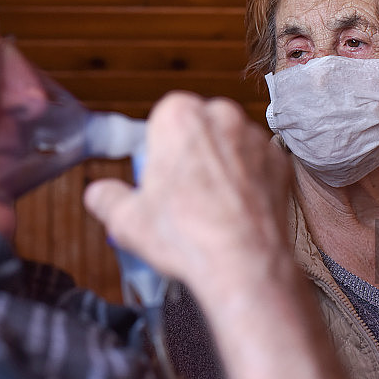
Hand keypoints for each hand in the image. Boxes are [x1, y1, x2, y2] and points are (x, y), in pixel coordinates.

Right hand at [83, 91, 290, 289]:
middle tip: (184, 193)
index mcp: (179, 115)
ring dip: (221, 165)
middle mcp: (222, 115)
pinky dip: (249, 180)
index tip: (161, 175)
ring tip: (212, 207)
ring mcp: (256, 136)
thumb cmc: (186, 236)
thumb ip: (106, 198)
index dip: (160, 149)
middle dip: (192, 153)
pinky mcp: (280, 160)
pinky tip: (237, 209)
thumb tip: (98, 194)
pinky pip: (257, 164)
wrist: (244, 263)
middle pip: (199, 128)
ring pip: (230, 144)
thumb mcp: (126, 220)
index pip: (164, 118)